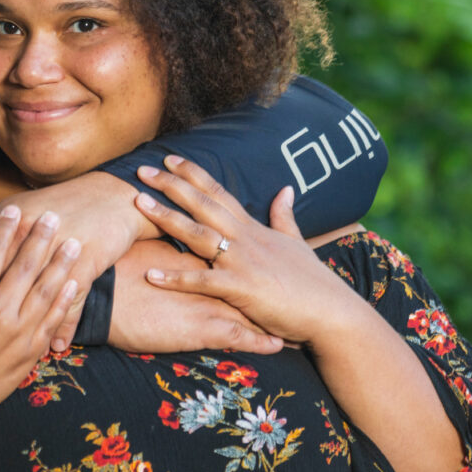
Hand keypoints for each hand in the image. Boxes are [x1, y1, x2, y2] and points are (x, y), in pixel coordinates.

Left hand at [0, 172, 152, 351]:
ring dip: (24, 327)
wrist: (108, 196)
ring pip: (36, 297)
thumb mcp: (14, 206)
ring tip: (10, 352)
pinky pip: (70, 303)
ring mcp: (57, 252)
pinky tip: (57, 347)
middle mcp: (29, 235)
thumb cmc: (57, 203)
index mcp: (8, 220)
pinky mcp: (85, 265)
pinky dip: (64, 327)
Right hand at [0, 207, 80, 433]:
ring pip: (45, 293)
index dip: (4, 229)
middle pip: (25, 267)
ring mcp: (16, 336)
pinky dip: (64, 303)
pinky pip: (50, 324)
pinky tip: (73, 285)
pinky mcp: (26, 356)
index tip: (14, 208)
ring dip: (61, 265)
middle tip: (55, 216)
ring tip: (73, 244)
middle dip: (41, 238)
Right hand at [108, 240, 282, 353]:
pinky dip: (259, 342)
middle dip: (273, 282)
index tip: (272, 261)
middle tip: (296, 285)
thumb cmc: (116, 273)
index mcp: (196, 257)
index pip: (232, 254)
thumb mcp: (146, 251)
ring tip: (297, 319)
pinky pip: (239, 337)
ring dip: (273, 314)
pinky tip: (278, 345)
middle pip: (249, 277)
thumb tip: (172, 236)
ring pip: (251, 308)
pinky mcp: (203, 328)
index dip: (253, 257)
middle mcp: (209, 276)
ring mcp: (209, 302)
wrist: (102, 297)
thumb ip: (166, 243)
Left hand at [133, 156, 348, 348]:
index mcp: (255, 228)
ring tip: (139, 204)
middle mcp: (245, 239)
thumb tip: (285, 189)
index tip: (170, 158)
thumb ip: (285, 216)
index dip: (194, 174)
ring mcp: (243, 262)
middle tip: (142, 169)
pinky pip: (203, 282)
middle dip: (171, 185)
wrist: (332, 312)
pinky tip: (151, 274)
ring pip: (198, 234)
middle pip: (202, 205)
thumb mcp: (298, 242)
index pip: (219, 193)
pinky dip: (176, 278)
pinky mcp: (242, 289)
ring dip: (167, 218)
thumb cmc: (314, 283)